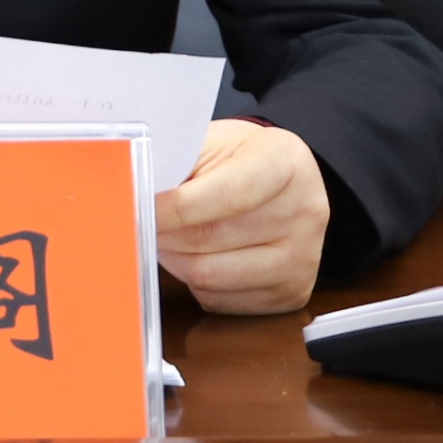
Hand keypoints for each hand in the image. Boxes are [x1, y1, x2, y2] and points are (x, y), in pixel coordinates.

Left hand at [154, 119, 329, 315]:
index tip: (140, 209)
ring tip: (167, 238)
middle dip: (164, 234)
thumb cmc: (240, 160)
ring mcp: (302, 258)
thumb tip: (138, 199)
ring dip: (174, 260)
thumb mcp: (214, 143)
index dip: (175, 207)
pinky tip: (196, 257)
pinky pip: (218, 300)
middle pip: (211, 238)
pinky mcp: (290, 294)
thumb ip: (179, 166)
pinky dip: (194, 283)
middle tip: (142, 223)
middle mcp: (304, 211)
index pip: (227, 194)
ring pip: (209, 275)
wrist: (284, 184)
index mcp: (285, 162)